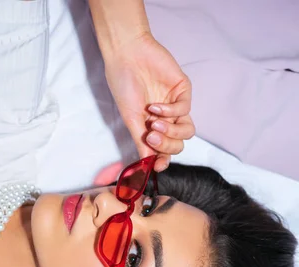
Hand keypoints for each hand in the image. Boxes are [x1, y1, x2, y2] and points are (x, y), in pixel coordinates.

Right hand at [103, 32, 194, 170]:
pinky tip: (155, 106)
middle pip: (178, 144)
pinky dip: (170, 112)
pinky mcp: (183, 91)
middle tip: (150, 136)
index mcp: (153, 128)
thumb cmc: (124, 85)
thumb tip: (147, 165)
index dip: (163, 160)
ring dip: (171, 131)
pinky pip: (184, 110)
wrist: (126, 56)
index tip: (156, 165)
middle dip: (166, 145)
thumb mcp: (131, 119)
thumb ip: (141, 142)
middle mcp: (167, 120)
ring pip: (187, 131)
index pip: (165, 151)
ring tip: (154, 123)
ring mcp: (176, 106)